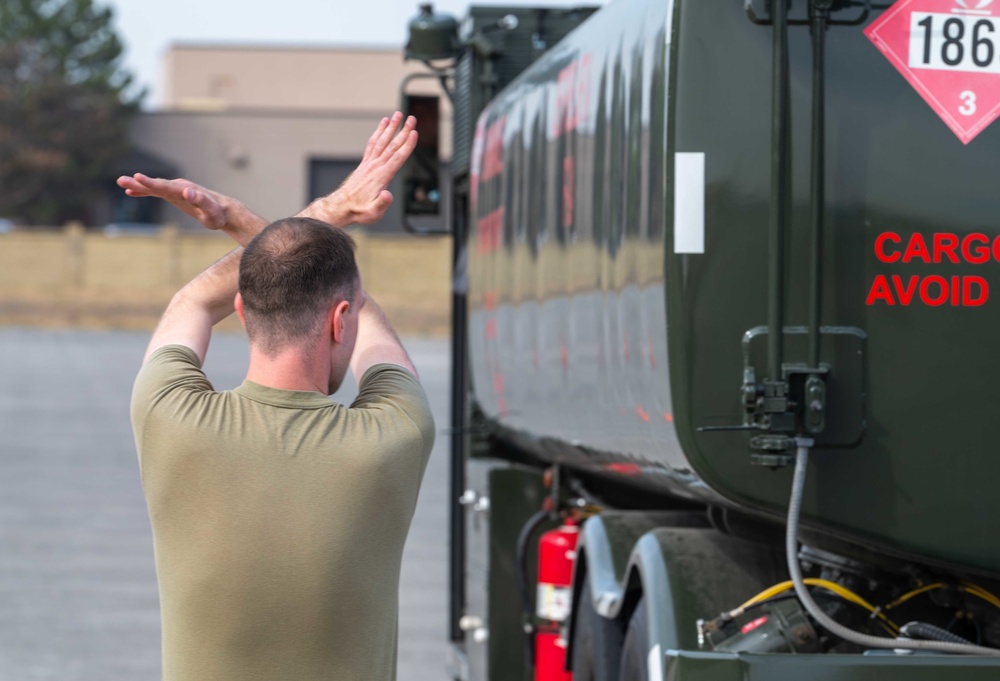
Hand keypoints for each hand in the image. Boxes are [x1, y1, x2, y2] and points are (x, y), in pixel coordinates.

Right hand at [116, 174, 226, 229]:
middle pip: (156, 184)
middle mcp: (179, 187)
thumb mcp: (211, 211)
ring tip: (121, 183)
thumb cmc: (217, 213)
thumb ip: (201, 201)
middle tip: (121, 180)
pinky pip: (156, 192)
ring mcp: (176, 190)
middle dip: (139, 183)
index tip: (136, 177)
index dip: (151, 182)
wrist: (223, 211)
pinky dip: (144, 192)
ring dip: (138, 185)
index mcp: (185, 189)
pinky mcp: (174, 195)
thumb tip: (188, 191)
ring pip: (154, 187)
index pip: (165, 185)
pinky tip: (131, 193)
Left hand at [301, 112, 417, 226]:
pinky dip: (379, 132)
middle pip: (392, 145)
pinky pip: (373, 144)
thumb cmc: (359, 210)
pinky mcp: (365, 163)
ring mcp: (369, 163)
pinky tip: (383, 124)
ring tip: (397, 115)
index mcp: (381, 176)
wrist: (341, 206)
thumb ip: (382, 203)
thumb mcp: (373, 213)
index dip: (407, 145)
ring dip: (391, 127)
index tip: (414, 133)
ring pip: (382, 141)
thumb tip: (387, 195)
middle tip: (411, 118)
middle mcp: (375, 166)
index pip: (397, 158)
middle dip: (403, 131)